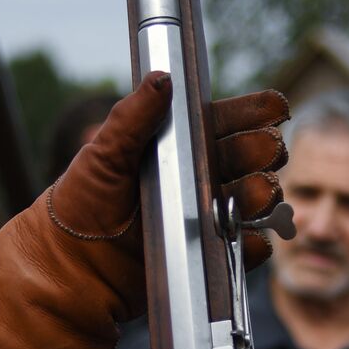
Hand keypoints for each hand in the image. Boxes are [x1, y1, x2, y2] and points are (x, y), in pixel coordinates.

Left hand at [0, 74, 289, 348]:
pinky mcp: (207, 253)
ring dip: (263, 195)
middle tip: (265, 154)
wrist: (71, 270)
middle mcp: (198, 178)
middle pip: (250, 158)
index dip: (256, 113)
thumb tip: (160, 78)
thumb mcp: (100, 155)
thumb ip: (132, 118)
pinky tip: (248, 237)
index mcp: (178, 146)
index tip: (276, 111)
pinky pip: (244, 247)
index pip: (227, 121)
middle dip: (264, 153)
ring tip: (255, 195)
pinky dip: (252, 243)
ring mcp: (205, 215)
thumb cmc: (79, 207)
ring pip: (254, 199)